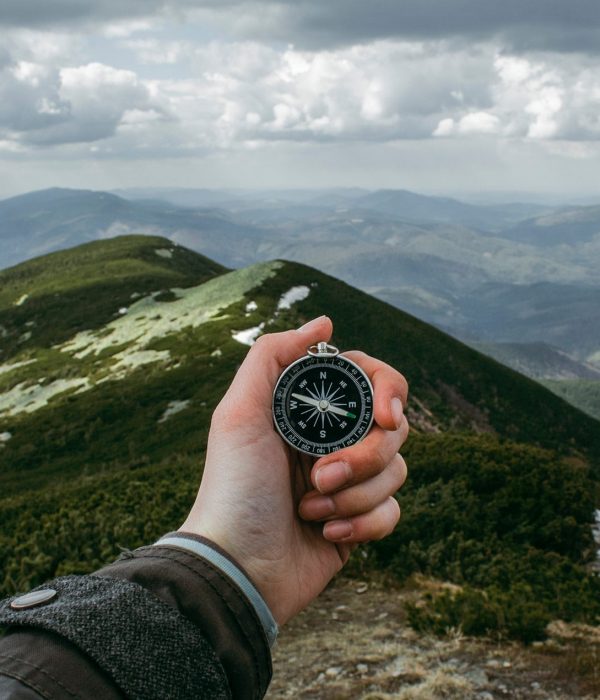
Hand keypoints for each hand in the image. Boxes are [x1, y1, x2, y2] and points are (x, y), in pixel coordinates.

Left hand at [179, 316, 408, 624]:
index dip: (389, 393)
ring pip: (397, 471)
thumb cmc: (234, 487)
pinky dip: (363, 524)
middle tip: (321, 476)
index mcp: (311, 411)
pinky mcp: (359, 521)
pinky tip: (326, 534)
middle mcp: (333, 441)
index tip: (385, 417)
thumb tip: (325, 323)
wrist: (237, 567)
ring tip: (310, 509)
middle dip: (363, 457)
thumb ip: (274, 355)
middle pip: (393, 429)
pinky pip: (393, 512)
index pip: (372, 382)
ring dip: (354, 495)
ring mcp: (349, 482)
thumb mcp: (239, 412)